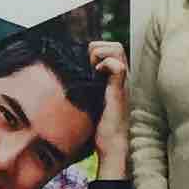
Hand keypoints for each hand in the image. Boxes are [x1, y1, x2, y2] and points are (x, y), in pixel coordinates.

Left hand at [87, 39, 129, 177]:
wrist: (110, 144)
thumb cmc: (98, 125)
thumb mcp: (88, 99)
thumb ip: (84, 85)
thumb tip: (66, 74)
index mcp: (113, 77)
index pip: (110, 47)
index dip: (95, 49)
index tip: (83, 63)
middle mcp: (121, 77)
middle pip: (115, 44)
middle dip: (97, 48)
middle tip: (87, 65)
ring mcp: (122, 82)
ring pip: (117, 49)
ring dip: (100, 54)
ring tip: (91, 69)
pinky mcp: (120, 90)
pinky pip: (118, 66)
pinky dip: (105, 65)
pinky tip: (97, 76)